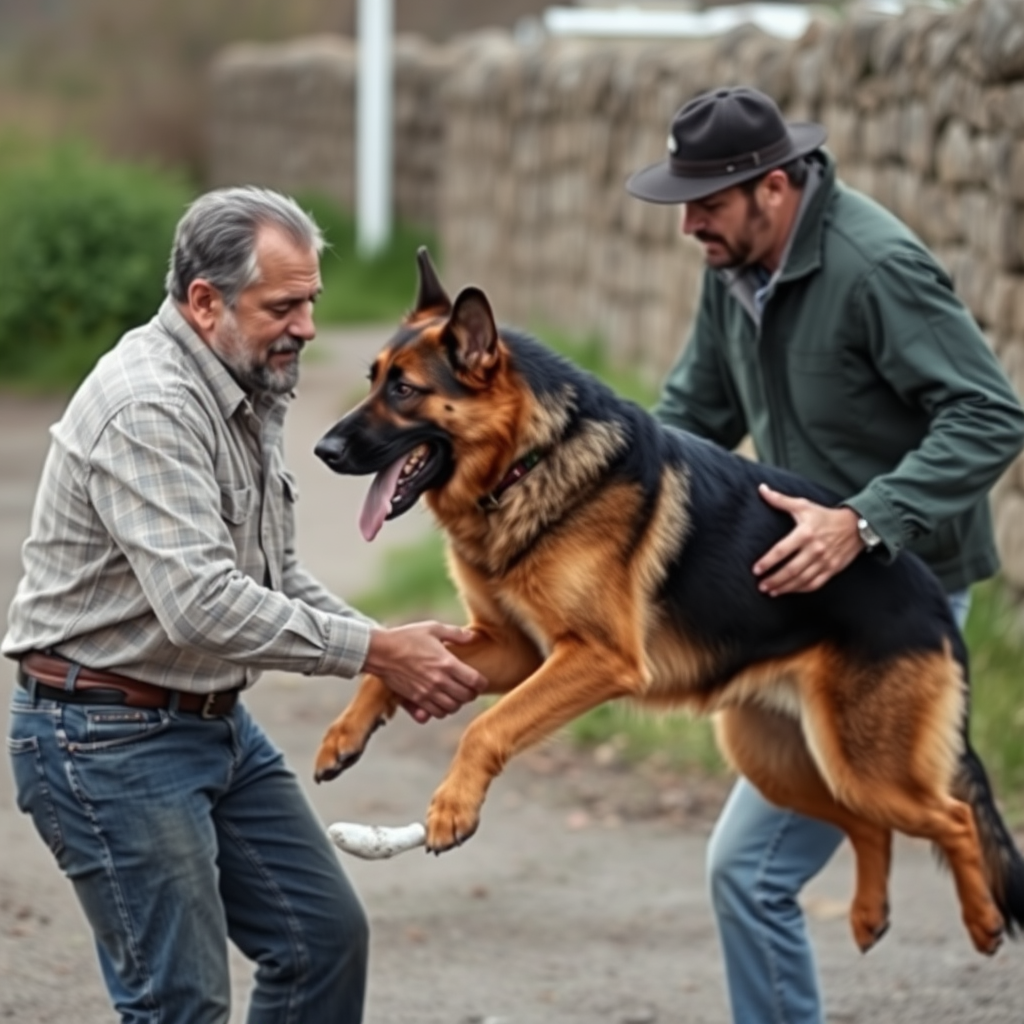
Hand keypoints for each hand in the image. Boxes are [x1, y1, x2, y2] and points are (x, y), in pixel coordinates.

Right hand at [363, 621, 487, 722]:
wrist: (381, 651)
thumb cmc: (407, 637)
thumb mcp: (433, 628)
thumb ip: (455, 634)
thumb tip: (473, 636)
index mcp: (447, 664)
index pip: (475, 682)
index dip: (482, 683)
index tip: (480, 681)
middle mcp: (439, 682)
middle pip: (466, 697)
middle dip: (471, 694)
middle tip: (469, 688)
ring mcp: (427, 693)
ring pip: (452, 708)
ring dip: (457, 703)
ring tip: (454, 694)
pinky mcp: (416, 700)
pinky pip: (435, 714)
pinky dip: (442, 710)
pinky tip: (440, 701)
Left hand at [753, 484, 863, 595]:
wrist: (856, 525)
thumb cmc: (825, 516)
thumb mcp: (803, 505)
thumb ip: (780, 500)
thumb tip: (762, 489)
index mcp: (805, 533)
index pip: (782, 551)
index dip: (768, 561)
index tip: (756, 569)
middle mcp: (815, 549)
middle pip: (791, 570)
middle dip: (774, 580)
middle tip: (761, 585)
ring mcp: (824, 561)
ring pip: (802, 580)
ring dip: (785, 587)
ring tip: (771, 591)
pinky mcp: (832, 569)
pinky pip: (815, 584)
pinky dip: (801, 590)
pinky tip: (790, 590)